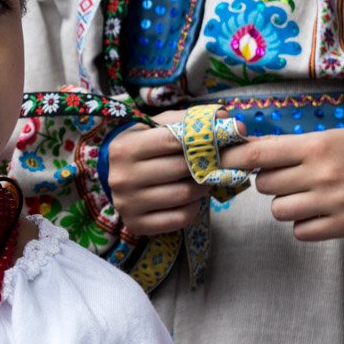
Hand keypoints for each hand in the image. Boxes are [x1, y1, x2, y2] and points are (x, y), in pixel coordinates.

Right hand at [106, 109, 211, 235]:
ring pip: (184, 194)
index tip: (218, 141)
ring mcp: (127, 203)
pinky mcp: (137, 224)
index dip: (201, 139)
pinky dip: (193, 208)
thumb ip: (189, 120)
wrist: (117, 177)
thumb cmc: (144, 148)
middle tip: (213, 162)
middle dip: (204, 165)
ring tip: (201, 180)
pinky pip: (180, 217)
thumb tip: (226, 119)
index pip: (173, 140)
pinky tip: (188, 199)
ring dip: (201, 187)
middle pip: (181, 168)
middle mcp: (122, 176)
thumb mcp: (157, 128)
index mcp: (125, 147)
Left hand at [224, 129, 343, 240]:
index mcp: (316, 147)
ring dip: (286, 205)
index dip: (231, 160)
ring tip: (309, 196)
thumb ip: (285, 146)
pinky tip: (321, 213)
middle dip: (270, 183)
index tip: (216, 163)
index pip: (258, 155)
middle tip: (292, 179)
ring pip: (278, 210)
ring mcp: (334, 202)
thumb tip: (242, 148)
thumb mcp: (327, 140)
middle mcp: (323, 174)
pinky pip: (300, 231)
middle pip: (264, 185)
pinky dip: (304, 225)